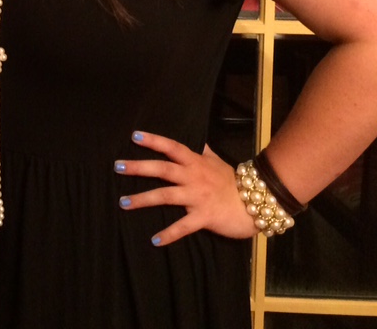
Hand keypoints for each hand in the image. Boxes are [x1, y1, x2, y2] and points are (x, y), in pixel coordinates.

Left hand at [116, 130, 255, 245]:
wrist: (259, 203)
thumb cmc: (234, 182)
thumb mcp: (217, 162)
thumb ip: (204, 151)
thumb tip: (198, 139)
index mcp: (195, 163)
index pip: (172, 148)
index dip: (154, 141)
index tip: (134, 136)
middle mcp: (193, 178)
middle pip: (162, 169)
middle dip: (139, 168)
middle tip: (117, 166)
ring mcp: (197, 197)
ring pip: (166, 196)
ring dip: (143, 200)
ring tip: (123, 203)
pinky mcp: (204, 217)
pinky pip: (183, 226)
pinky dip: (168, 234)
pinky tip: (154, 240)